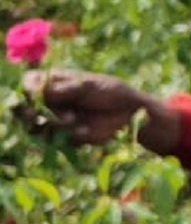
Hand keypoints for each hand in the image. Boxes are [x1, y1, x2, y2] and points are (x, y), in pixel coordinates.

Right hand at [20, 69, 178, 151]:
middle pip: (25, 107)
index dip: (28, 88)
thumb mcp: (90, 85)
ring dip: (50, 124)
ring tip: (71, 119)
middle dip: (30, 111)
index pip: (29, 82)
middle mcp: (52, 101)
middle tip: (40, 114)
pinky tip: (85, 130)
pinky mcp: (67, 137)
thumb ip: (66, 88)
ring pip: (36, 127)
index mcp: (56, 82)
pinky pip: (57, 140)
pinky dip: (69, 135)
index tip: (35, 92)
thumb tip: (40, 89)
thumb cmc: (113, 92)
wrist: (132, 114)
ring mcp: (57, 119)